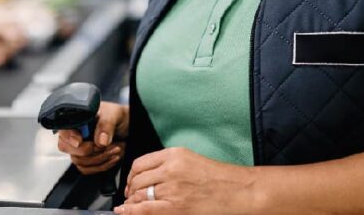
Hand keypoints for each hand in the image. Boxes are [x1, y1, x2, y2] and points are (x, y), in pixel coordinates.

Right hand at [55, 101, 128, 174]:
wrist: (127, 126)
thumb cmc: (117, 116)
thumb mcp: (114, 115)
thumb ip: (106, 125)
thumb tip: (100, 141)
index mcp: (77, 119)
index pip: (63, 129)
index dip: (69, 137)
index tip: (79, 142)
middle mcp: (74, 133)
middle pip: (66, 147)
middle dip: (89, 150)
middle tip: (106, 145)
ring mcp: (79, 148)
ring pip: (79, 161)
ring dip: (100, 159)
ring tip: (116, 149)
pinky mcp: (87, 159)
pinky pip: (87, 169)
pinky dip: (102, 165)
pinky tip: (113, 157)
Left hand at [116, 147, 257, 214]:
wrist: (240, 191)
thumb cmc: (219, 179)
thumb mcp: (191, 161)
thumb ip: (168, 165)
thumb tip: (145, 178)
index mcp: (174, 155)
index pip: (140, 164)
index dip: (131, 176)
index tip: (130, 183)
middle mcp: (171, 169)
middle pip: (137, 180)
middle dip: (130, 191)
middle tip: (129, 198)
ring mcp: (173, 189)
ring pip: (139, 195)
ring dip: (131, 202)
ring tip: (131, 207)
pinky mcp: (176, 207)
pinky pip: (145, 209)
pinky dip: (131, 211)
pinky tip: (124, 212)